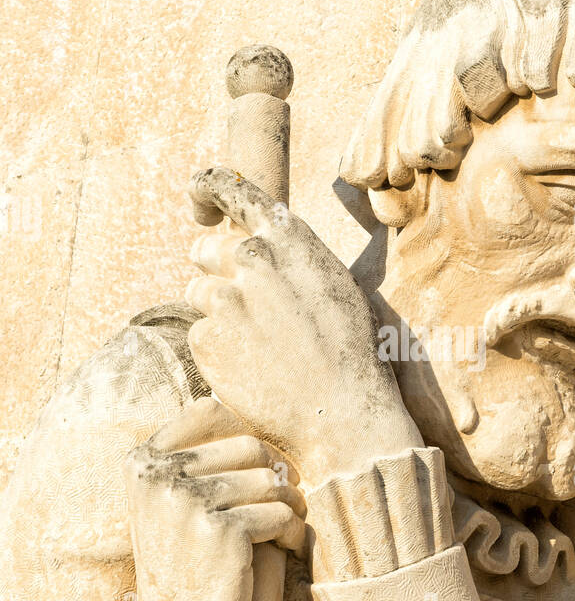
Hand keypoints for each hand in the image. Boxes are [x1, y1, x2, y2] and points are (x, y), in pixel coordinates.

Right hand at [122, 397, 305, 600]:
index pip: (209, 411)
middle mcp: (161, 475)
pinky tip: (293, 546)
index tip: (261, 465)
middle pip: (250, 446)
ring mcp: (189, 501)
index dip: (246, 434)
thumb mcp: (169, 502)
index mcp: (144, 461)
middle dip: (278, 472)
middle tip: (289, 498)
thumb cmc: (184, 562)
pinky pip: (281, 513)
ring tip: (292, 522)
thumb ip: (191, 456)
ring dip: (292, 503)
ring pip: (271, 480)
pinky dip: (294, 531)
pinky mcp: (223, 530)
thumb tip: (223, 401)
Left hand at [185, 167, 421, 485]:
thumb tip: (258, 247)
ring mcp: (225, 299)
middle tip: (243, 305)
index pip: (230, 189)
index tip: (198, 203)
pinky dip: (218, 350)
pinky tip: (252, 370)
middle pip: (205, 249)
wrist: (342, 412)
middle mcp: (252, 259)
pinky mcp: (206, 338)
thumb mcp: (332, 285)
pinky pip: (199, 335)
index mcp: (288, 238)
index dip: (206, 191)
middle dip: (215, 270)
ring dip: (218, 314)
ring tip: (258, 346)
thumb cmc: (350, 353)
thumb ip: (290, 259)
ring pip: (198, 294)